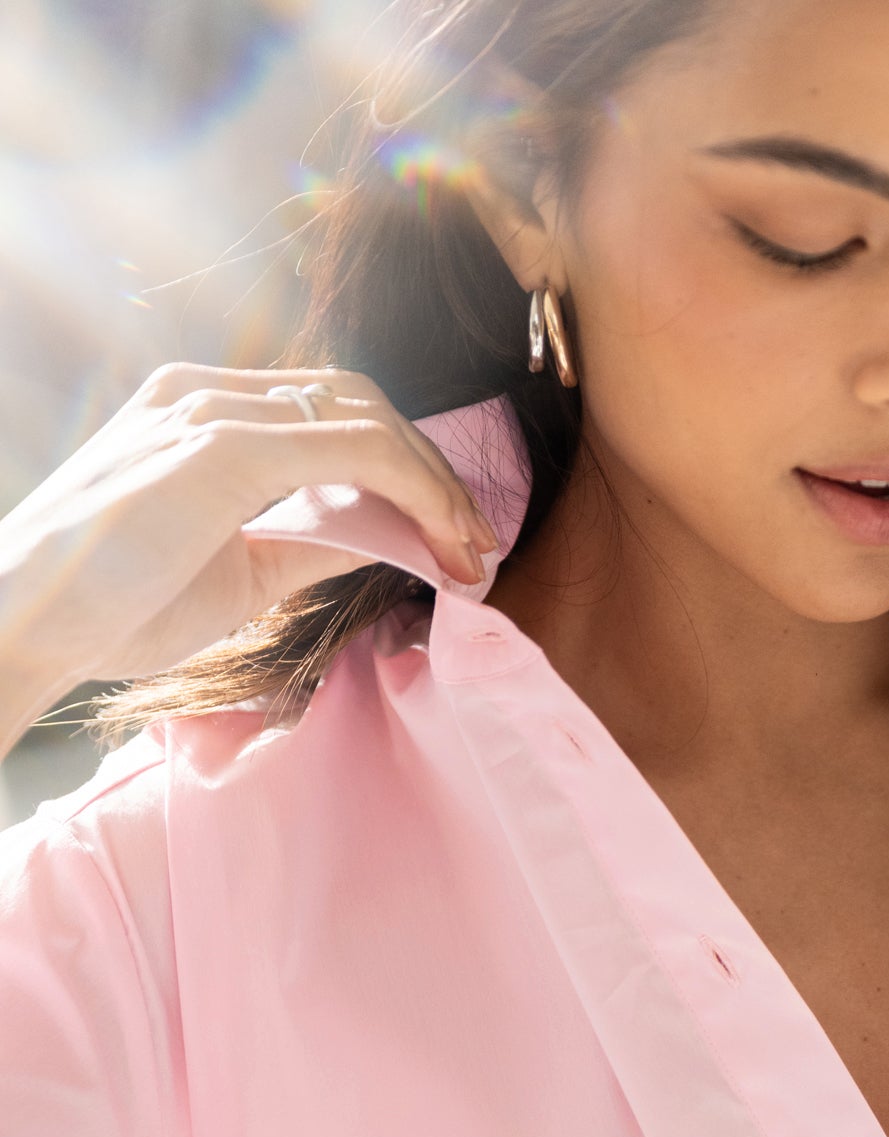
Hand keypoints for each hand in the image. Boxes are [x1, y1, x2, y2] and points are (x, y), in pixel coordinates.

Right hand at [0, 364, 497, 744]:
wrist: (26, 622)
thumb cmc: (110, 609)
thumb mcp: (235, 577)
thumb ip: (304, 548)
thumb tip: (379, 544)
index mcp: (201, 413)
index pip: (331, 414)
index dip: (406, 469)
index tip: (453, 534)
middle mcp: (208, 394)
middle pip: (360, 403)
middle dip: (433, 471)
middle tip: (477, 542)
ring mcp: (215, 412)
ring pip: (368, 418)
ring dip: (435, 483)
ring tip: (470, 546)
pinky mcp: (225, 447)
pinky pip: (355, 448)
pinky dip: (414, 489)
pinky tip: (440, 536)